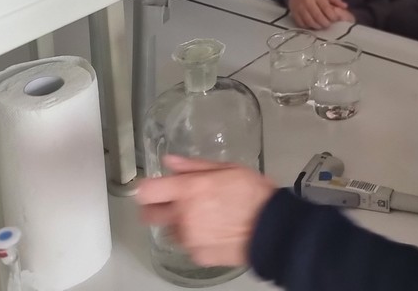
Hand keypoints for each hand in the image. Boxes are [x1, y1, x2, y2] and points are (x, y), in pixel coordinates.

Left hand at [137, 155, 275, 268]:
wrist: (272, 229)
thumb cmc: (254, 194)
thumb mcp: (228, 169)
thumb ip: (193, 166)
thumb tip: (171, 161)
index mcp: (189, 191)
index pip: (146, 191)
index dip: (146, 187)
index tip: (153, 187)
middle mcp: (183, 217)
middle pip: (147, 215)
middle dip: (155, 207)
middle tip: (172, 202)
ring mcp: (189, 239)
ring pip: (169, 230)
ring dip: (179, 223)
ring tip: (204, 216)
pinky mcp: (197, 256)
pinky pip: (187, 244)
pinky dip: (195, 238)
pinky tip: (214, 230)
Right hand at [288, 0, 352, 29]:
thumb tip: (345, 6)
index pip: (326, 9)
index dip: (332, 16)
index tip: (335, 19)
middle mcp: (308, 2)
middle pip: (318, 17)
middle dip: (325, 23)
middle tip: (328, 24)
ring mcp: (300, 9)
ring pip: (310, 22)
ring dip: (317, 26)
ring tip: (321, 25)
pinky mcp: (295, 14)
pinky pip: (302, 24)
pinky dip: (308, 27)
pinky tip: (312, 25)